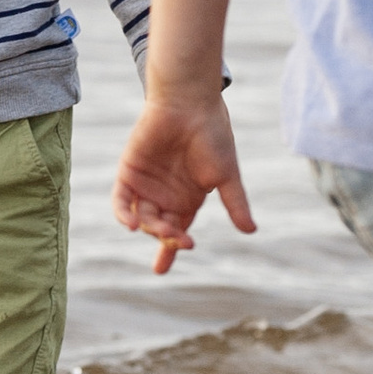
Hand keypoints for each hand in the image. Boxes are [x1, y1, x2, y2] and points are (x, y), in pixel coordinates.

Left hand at [113, 90, 256, 275]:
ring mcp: (146, 185)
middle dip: (167, 239)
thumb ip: (235, 203)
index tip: (160, 270)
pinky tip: (130, 224)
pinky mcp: (129, 172)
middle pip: (160, 228)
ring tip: (163, 230)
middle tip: (179, 241)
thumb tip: (251, 231)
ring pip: (141, 217)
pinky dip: (123, 214)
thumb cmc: (212, 136)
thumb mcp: (227, 175)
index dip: (170, 250)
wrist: (191, 104)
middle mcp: (165, 196)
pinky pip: (121, 200)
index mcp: (187, 200)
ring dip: (150, 228)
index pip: (177, 232)